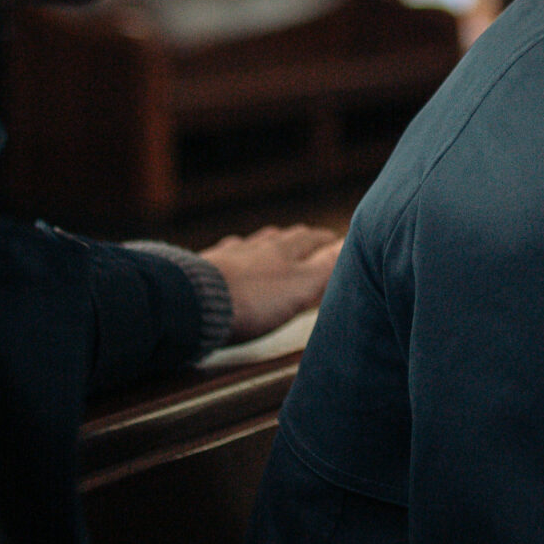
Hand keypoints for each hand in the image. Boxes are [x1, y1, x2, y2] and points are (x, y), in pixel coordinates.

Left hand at [201, 223, 342, 341]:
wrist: (194, 305)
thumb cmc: (252, 299)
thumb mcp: (299, 287)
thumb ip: (325, 266)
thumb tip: (349, 243)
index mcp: (282, 250)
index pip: (310, 239)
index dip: (325, 241)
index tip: (335, 240)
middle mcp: (255, 247)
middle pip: (282, 238)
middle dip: (298, 240)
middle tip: (308, 240)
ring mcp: (228, 256)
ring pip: (253, 245)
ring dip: (266, 245)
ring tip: (272, 245)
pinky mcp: (203, 270)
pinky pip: (225, 257)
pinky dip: (234, 257)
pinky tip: (230, 259)